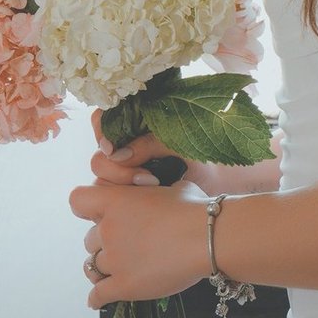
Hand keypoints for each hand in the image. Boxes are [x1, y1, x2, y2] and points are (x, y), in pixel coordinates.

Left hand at [70, 173, 213, 308]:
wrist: (210, 238)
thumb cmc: (196, 208)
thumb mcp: (171, 187)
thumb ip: (151, 193)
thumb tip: (153, 193)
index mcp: (116, 201)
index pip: (78, 201)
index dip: (88, 207)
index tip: (100, 213)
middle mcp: (109, 229)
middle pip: (89, 240)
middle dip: (104, 242)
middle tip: (126, 245)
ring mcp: (115, 259)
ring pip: (93, 267)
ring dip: (104, 268)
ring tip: (118, 270)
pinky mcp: (125, 286)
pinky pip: (98, 295)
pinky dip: (97, 298)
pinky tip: (99, 300)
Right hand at [87, 107, 218, 192]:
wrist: (217, 182)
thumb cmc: (202, 154)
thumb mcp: (178, 141)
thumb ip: (148, 143)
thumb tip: (117, 155)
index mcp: (136, 122)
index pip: (104, 119)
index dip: (102, 131)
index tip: (113, 149)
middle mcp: (127, 146)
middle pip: (99, 156)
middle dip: (116, 170)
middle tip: (145, 178)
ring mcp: (126, 171)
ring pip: (103, 180)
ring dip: (123, 185)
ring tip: (154, 185)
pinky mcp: (130, 193)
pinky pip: (113, 198)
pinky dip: (126, 199)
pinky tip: (150, 197)